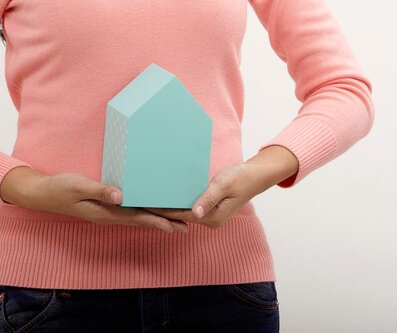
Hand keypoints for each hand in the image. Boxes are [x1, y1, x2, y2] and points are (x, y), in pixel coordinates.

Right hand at [0, 167, 188, 233]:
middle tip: (187, 225)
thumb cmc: (59, 188)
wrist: (42, 193)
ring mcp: (107, 212)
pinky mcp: (105, 206)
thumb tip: (121, 195)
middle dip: (164, 222)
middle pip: (142, 220)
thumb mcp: (78, 186)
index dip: (157, 221)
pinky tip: (151, 210)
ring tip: (177, 223)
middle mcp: (109, 215)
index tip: (176, 225)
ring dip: (158, 219)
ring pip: (138, 218)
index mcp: (105, 212)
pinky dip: (144, 212)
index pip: (137, 218)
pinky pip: (129, 212)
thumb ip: (99, 190)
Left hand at [143, 162, 264, 228]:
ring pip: (183, 212)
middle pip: (179, 216)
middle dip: (161, 209)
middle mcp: (210, 220)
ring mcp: (209, 216)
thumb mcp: (224, 184)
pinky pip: (189, 206)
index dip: (162, 210)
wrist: (256, 175)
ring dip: (168, 205)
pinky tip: (166, 195)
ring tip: (148, 198)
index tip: (145, 204)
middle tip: (140, 200)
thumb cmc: (241, 177)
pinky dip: (178, 201)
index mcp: (212, 217)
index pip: (180, 215)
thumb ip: (209, 198)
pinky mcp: (209, 208)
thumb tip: (195, 213)